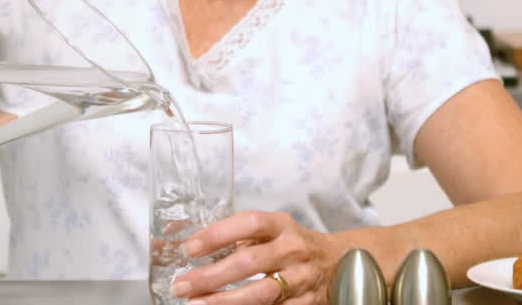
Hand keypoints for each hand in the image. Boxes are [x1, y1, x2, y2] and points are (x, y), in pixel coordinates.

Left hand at [172, 210, 341, 304]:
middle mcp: (293, 249)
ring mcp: (302, 279)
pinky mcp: (307, 304)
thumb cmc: (293, 245)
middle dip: (211, 276)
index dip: (218, 234)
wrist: (339, 262)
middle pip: (249, 262)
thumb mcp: (273, 231)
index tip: (189, 248)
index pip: (248, 224)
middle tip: (182, 285)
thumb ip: (240, 237)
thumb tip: (193, 246)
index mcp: (281, 226)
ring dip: (225, 301)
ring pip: (261, 293)